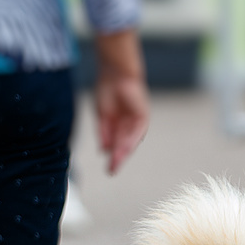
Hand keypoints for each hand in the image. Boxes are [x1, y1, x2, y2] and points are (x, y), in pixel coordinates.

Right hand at [94, 29, 149, 173]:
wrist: (114, 73)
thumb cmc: (107, 90)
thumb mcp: (102, 115)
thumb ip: (104, 133)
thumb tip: (104, 150)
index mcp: (118, 125)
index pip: (116, 145)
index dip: (112, 157)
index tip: (108, 169)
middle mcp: (128, 125)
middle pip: (124, 145)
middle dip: (118, 158)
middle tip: (111, 171)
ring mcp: (135, 120)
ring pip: (130, 140)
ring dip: (124, 152)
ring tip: (116, 163)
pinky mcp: (142, 115)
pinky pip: (137, 131)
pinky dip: (131, 140)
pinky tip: (124, 148)